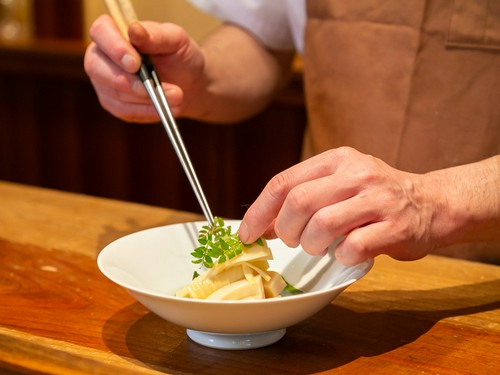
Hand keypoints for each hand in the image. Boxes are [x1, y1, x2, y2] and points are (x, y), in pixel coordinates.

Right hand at [84, 15, 204, 122]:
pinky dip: (148, 110)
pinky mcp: (114, 105)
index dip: (114, 48)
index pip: (100, 32)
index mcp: (114, 31)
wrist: (189, 82)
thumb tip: (134, 30)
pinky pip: (125, 111)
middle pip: (96, 67)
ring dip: (147, 98)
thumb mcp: (175, 40)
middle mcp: (102, 56)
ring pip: (115, 93)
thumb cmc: (179, 55)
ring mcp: (104, 82)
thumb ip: (156, 35)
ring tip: (177, 96)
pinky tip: (167, 108)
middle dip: (128, 81)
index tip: (135, 63)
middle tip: (155, 87)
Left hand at [238, 147, 452, 264]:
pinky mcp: (395, 226)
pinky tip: (346, 252)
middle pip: (299, 202)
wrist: (432, 203)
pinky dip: (340, 256)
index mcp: (336, 160)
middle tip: (293, 240)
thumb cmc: (375, 197)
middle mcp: (356, 174)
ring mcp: (378, 199)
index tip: (247, 233)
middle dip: (286, 230)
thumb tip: (264, 224)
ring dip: (312, 244)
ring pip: (322, 225)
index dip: (260, 211)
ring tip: (319, 246)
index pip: (284, 182)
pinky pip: (352, 247)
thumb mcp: (340, 183)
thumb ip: (304, 196)